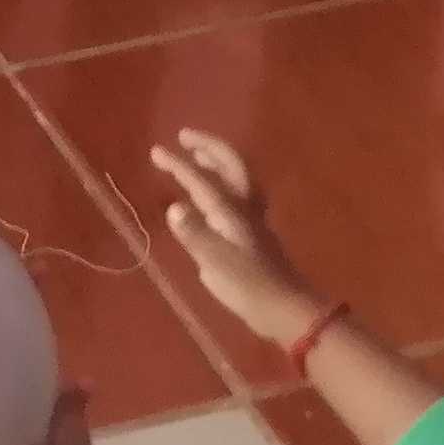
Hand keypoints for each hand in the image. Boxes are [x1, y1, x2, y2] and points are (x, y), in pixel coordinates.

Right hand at [149, 130, 326, 342]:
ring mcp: (254, 218)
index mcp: (232, 212)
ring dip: (218, 161)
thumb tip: (174, 207)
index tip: (156, 151)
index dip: (179, 166)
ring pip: (238, 178)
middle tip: (184, 136)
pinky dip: (225, 182)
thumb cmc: (249, 287)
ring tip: (198, 156)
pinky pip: (240, 194)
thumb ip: (196, 234)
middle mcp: (245, 208)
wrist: (287, 308)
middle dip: (208, 147)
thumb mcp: (216, 264)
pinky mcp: (257, 232)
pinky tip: (215, 194)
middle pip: (230, 166)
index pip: (202, 181)